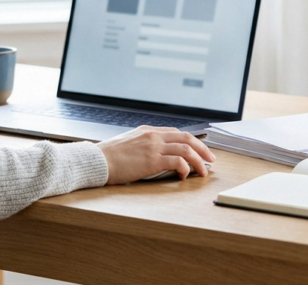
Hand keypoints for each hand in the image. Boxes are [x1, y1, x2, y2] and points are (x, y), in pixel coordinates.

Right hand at [96, 126, 216, 184]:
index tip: (199, 150)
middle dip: (202, 149)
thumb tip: (154, 155)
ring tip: (203, 171)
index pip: (176, 133)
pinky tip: (184, 176)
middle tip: (211, 159)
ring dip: (198, 161)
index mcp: (147, 131)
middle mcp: (153, 136)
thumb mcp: (127, 144)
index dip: (191, 142)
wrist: (97, 161)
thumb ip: (142, 145)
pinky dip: (185, 168)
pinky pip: (178, 161)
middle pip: (186, 138)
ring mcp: (153, 146)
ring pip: (186, 149)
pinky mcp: (152, 160)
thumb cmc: (108, 157)